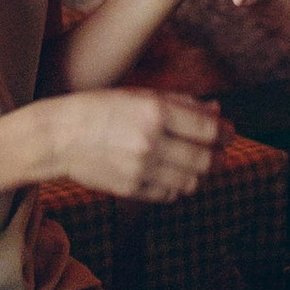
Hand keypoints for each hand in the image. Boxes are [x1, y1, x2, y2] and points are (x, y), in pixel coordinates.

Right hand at [43, 86, 226, 202]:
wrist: (60, 136)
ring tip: (198, 164)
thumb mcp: (141, 95)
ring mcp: (141, 169)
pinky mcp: (131, 190)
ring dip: (200, 173)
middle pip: (205, 159)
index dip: (226, 132)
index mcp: (155, 112)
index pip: (208, 129)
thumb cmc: (102, 109)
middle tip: (221, 153)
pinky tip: (174, 174)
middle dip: (219, 157)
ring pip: (191, 181)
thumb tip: (217, 110)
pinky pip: (169, 194)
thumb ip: (182, 103)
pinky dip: (178, 186)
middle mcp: (151, 141)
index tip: (230, 133)